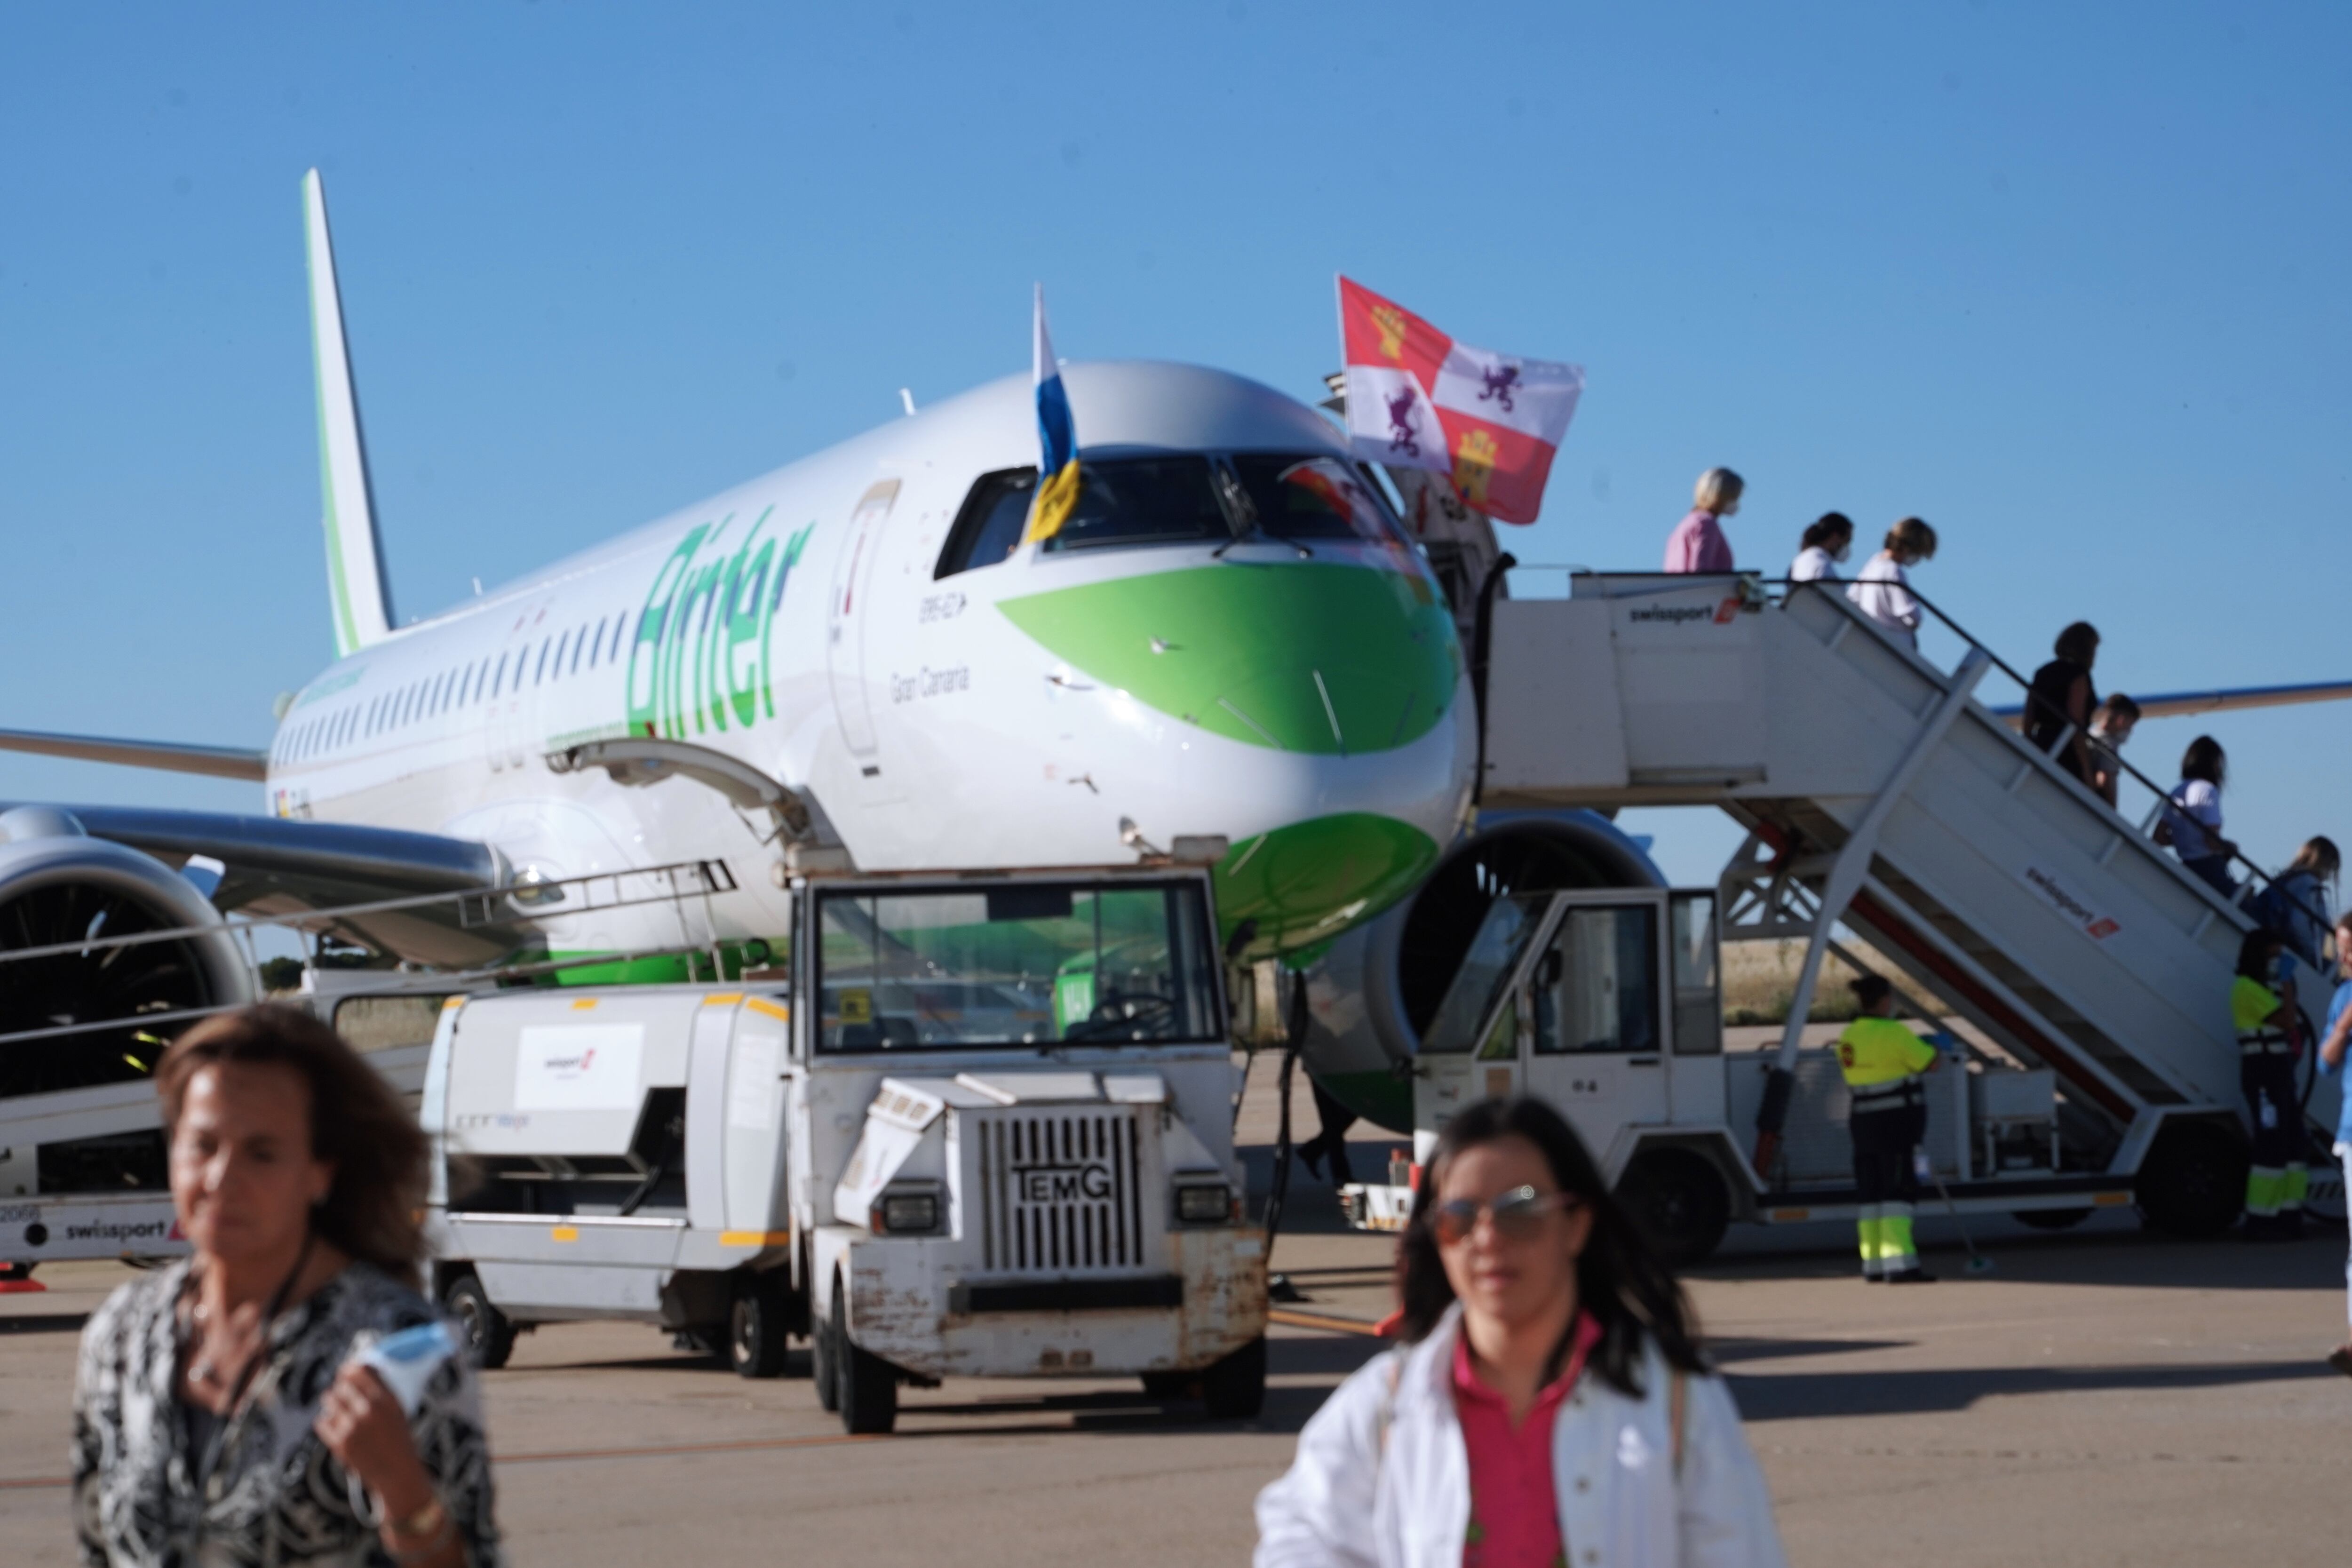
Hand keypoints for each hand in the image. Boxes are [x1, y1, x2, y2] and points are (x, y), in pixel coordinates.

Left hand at [314, 1364, 432, 1519]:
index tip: (346, 1372)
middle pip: (342, 1384)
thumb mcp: (397, 1409)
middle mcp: (369, 1410)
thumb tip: (358, 1367)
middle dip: (341, 1388)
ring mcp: (353, 1427)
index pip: (359, 1370)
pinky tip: (336, 1427)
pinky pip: (322, 1421)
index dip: (350, 1369)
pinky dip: (327, 1422)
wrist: (397, 1473)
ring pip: (329, 1400)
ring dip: (333, 1403)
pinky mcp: (340, 1443)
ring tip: (341, 1411)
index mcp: (386, 1399)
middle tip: (345, 1396)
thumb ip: (380, 1388)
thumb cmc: (398, 1439)